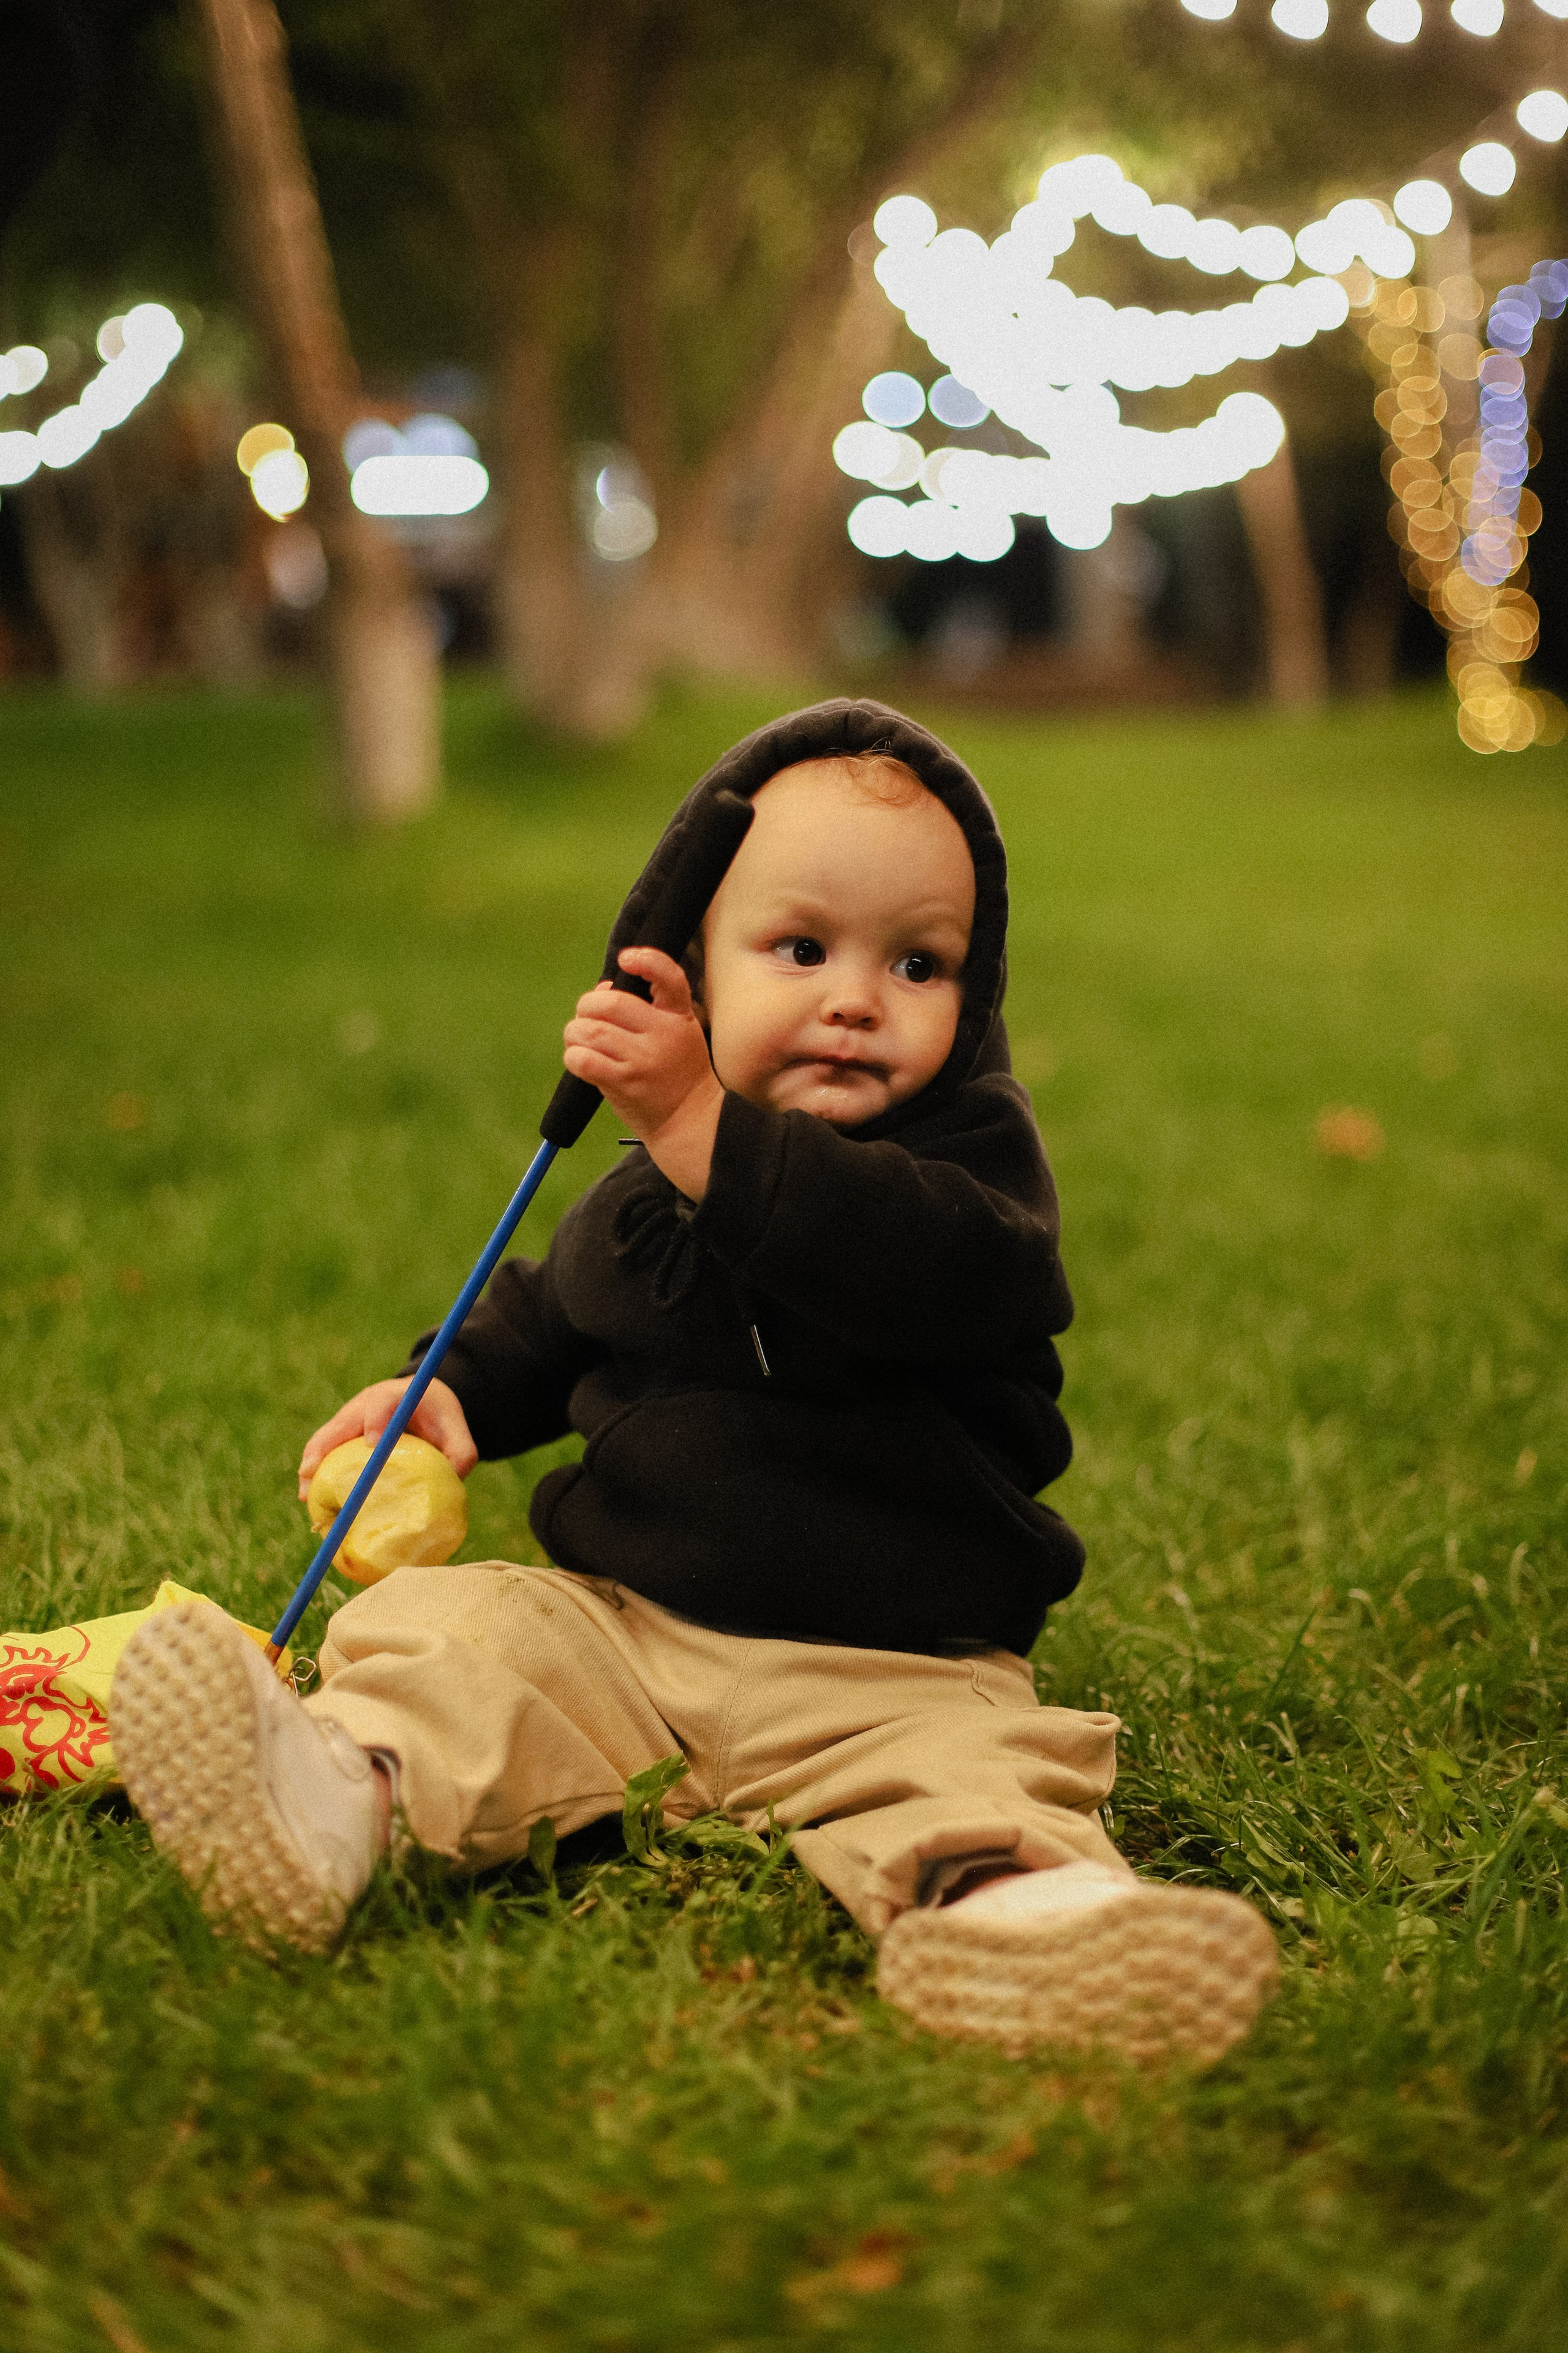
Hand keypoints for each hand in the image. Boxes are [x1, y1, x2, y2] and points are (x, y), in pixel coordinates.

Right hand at [297, 1376, 476, 1499]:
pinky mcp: (340, 1434)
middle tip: (313, 1475)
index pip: (382, 1402)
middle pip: (340, 1422)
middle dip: (325, 1448)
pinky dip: (315, 1473)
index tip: (372, 1444)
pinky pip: (323, 1451)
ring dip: (311, 1464)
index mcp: (396, 1397)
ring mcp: (348, 1418)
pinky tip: (311, 1500)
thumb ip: (459, 1454)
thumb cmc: (438, 1417)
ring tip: (306, 1496)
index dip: (375, 1421)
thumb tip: (448, 1486)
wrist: (422, 1399)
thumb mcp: (456, 1430)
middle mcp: (365, 1404)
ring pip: (324, 1438)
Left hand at [562, 948, 723, 1198]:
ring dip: (575, 1033)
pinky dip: (573, 1056)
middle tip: (588, 1019)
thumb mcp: (677, 1033)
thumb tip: (601, 990)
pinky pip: (583, 1059)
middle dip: (587, 1007)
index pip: (669, 977)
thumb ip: (646, 1009)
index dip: (647, 961)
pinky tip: (580, 1060)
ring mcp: (643, 1059)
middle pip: (609, 1002)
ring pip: (590, 1030)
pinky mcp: (624, 1083)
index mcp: (679, 1016)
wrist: (689, 1120)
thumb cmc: (676, 1073)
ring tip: (580, 1041)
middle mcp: (663, 1034)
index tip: (626, 958)